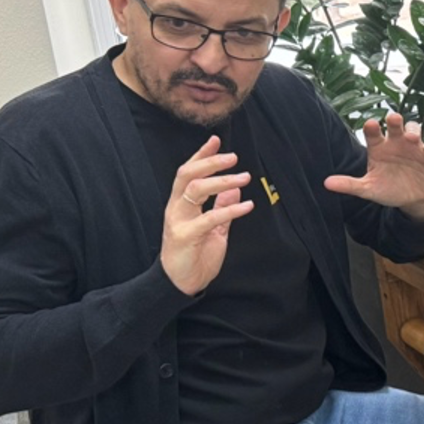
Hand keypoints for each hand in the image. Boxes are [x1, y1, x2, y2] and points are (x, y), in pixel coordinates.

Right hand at [160, 136, 253, 295]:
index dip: (201, 155)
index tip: (216, 140)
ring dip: (221, 181)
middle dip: (210, 162)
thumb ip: (221, 208)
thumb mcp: (213, 229)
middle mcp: (176, 208)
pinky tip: (247, 206)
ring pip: (195, 190)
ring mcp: (178, 220)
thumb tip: (235, 190)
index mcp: (181, 204)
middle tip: (234, 157)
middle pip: (188, 175)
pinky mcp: (185, 236)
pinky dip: (230, 210)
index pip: (188, 172)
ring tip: (244, 177)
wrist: (181, 283)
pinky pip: (209, 218)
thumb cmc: (195, 255)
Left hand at [324, 113, 423, 220]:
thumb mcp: (369, 188)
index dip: (372, 127)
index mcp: (378, 148)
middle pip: (394, 125)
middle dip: (394, 120)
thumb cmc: (390, 189)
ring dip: (413, 131)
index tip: (371, 125)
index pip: (373, 132)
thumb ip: (349, 184)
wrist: (413, 200)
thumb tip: (327, 183)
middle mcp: (395, 143)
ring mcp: (413, 147)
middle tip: (393, 119)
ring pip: (414, 130)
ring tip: (411, 138)